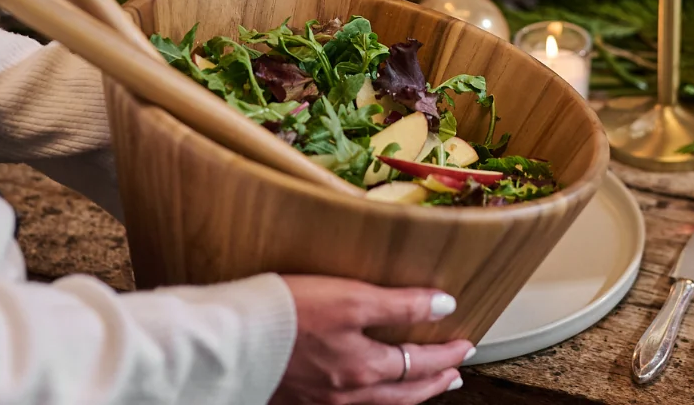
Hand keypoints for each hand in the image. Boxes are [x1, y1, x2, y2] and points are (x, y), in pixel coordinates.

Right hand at [272, 276, 472, 404]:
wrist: (227, 338)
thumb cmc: (286, 314)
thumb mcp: (352, 298)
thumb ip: (401, 305)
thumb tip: (445, 305)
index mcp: (363, 370)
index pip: (419, 364)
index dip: (446, 354)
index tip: (466, 345)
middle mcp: (346, 394)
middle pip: (402, 394)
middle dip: (432, 383)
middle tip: (452, 375)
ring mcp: (320, 401)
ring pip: (376, 403)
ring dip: (404, 394)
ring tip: (419, 386)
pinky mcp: (296, 398)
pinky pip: (346, 404)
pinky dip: (369, 398)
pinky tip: (365, 390)